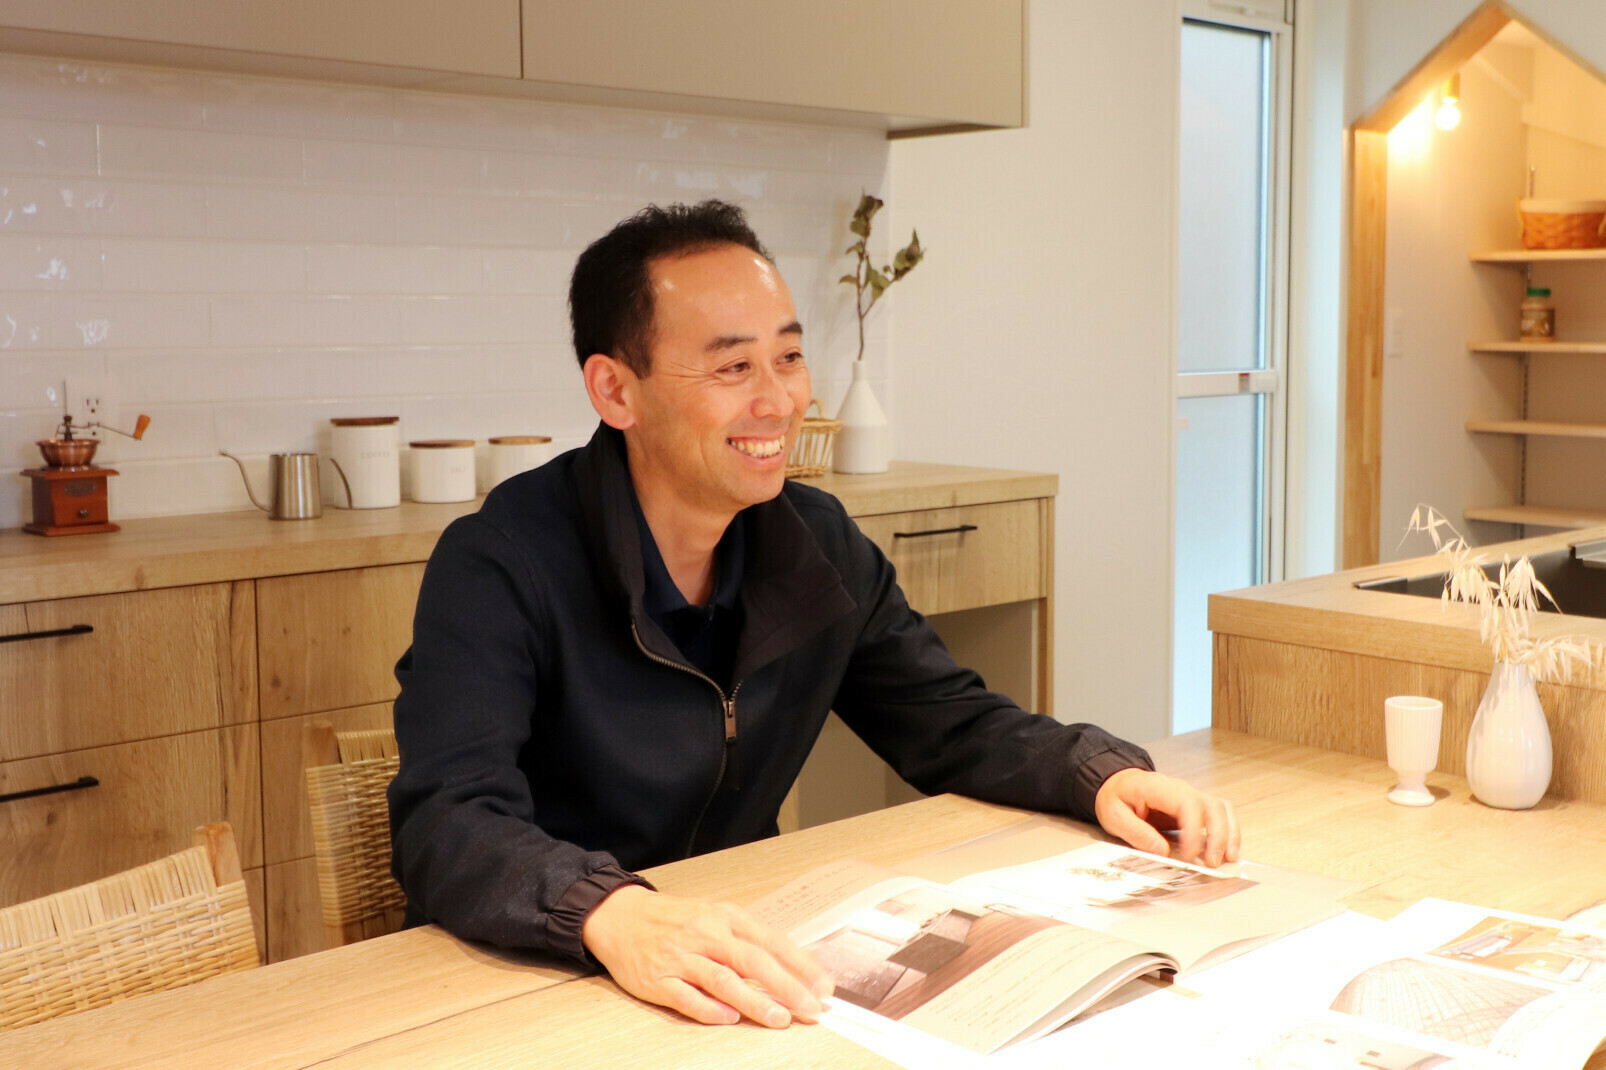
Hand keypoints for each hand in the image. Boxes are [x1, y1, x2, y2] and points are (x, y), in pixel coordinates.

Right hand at [581, 884, 833, 1027]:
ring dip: (754, 1001)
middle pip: (752, 960)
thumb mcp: (713, 916)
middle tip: (811, 1009)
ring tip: (780, 1019)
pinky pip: (687, 996)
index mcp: (724, 917)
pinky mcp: (658, 980)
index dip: (800, 965)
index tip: (823, 986)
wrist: (618, 916)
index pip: (770, 941)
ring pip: (723, 980)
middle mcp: (705, 934)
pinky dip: (709, 1009)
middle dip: (786, 986)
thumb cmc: (673, 918)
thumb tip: (786, 969)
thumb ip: (745, 940)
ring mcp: (681, 958)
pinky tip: (729, 1019)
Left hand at [1093, 768, 1240, 867]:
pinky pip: (1220, 814)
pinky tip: (1227, 851)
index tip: (1190, 855)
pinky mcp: (1196, 808)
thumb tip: (1163, 850)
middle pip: (1212, 806)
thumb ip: (1136, 832)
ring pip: (1222, 809)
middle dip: (1218, 835)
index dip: (1194, 830)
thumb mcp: (1114, 815)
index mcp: (1159, 788)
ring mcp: (1191, 797)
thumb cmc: (1116, 797)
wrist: (1117, 784)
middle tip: (1213, 862)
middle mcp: (1181, 790)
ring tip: (1229, 858)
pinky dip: (1228, 831)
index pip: (1187, 805)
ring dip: (1229, 833)